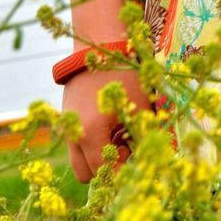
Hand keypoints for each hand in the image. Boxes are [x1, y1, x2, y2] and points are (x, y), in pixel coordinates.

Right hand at [63, 66, 153, 182]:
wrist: (98, 43)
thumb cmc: (124, 73)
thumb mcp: (140, 104)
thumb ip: (145, 135)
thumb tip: (154, 157)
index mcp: (92, 134)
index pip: (105, 173)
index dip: (122, 177)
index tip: (137, 171)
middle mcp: (74, 135)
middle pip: (87, 174)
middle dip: (107, 170)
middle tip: (126, 151)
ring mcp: (66, 127)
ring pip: (78, 159)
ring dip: (97, 157)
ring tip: (117, 136)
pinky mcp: (65, 117)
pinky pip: (75, 142)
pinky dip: (90, 142)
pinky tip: (108, 122)